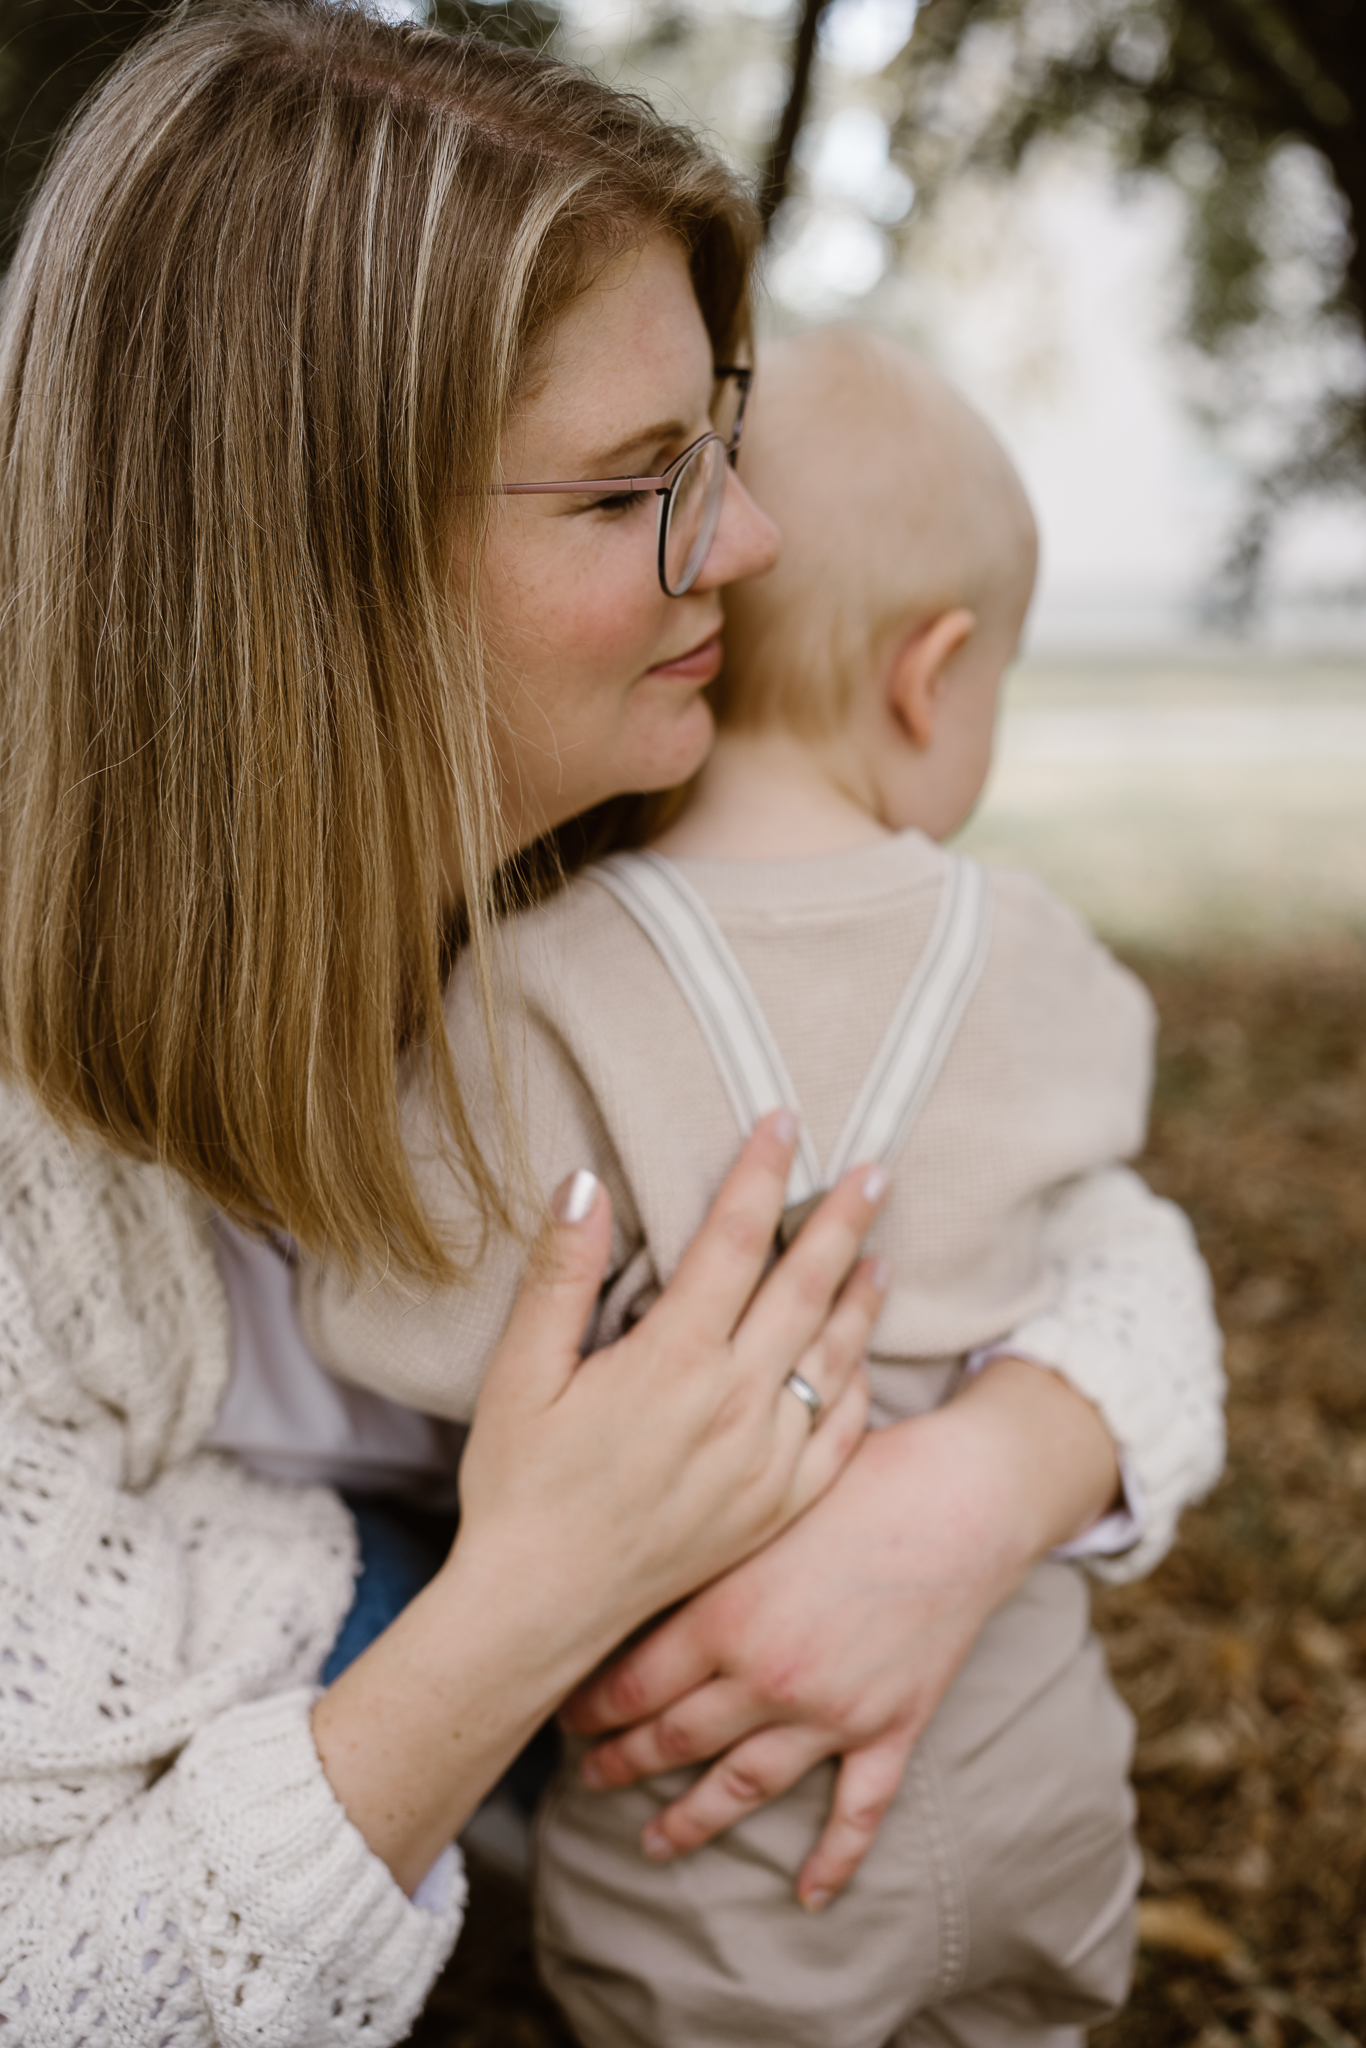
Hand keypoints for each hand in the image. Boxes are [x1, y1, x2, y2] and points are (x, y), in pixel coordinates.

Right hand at [314, 1111, 883, 1890]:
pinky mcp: (777, 1508)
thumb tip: (584, 1181)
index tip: (784, 1123)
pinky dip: (856, 1386)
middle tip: (876, 1170)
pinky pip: (839, 1436)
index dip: (761, 1176)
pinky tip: (860, 1358)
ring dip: (862, 1298)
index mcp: (671, 1361)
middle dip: (842, 1222)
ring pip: (834, 1358)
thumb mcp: (518, 1374)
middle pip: (805, 1289)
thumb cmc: (519, 1486)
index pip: (733, 1242)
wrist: (541, 1610)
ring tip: (883, 1251)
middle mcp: (734, 1405)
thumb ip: (560, 1275)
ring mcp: (765, 1461)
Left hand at [561, 1356, 1120, 1908]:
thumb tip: (631, 1570)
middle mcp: (769, 1677)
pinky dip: (833, 1858)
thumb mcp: (756, 1509)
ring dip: (692, 1820)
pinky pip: (856, 1810)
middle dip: (621, 1763)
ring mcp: (832, 1712)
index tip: (563, 1717)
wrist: (960, 1499)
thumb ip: (698, 1552)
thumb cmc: (856, 1479)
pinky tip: (808, 1894)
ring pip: (744, 1786)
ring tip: (653, 1843)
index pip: (632, 1685)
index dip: (589, 1709)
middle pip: (674, 1740)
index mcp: (725, 1618)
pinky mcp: (890, 1726)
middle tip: (588, 1778)